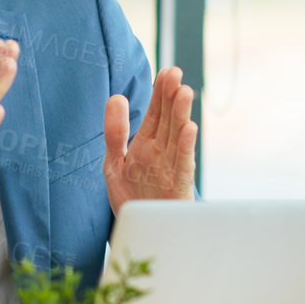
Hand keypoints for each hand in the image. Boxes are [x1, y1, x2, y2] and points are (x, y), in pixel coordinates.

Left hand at [104, 66, 197, 213]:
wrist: (140, 232)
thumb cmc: (131, 198)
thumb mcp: (114, 162)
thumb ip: (114, 132)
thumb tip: (116, 96)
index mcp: (146, 143)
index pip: (156, 113)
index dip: (160, 93)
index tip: (166, 71)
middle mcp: (162, 152)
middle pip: (168, 119)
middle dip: (171, 97)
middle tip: (175, 73)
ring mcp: (171, 167)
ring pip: (178, 136)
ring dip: (181, 114)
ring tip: (184, 92)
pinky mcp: (178, 186)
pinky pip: (183, 163)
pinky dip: (186, 146)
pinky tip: (189, 128)